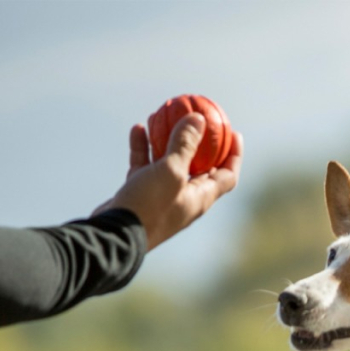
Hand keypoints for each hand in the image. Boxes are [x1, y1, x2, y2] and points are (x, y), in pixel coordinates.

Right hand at [94, 114, 242, 249]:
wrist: (115, 235)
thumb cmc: (149, 205)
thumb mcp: (171, 172)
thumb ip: (185, 145)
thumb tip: (199, 118)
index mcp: (200, 198)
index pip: (227, 176)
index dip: (234, 155)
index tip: (235, 133)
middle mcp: (184, 197)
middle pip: (199, 166)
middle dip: (200, 142)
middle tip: (199, 119)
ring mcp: (161, 196)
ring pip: (168, 162)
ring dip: (166, 139)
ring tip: (163, 115)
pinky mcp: (140, 193)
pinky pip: (145, 165)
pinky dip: (143, 147)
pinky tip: (138, 128)